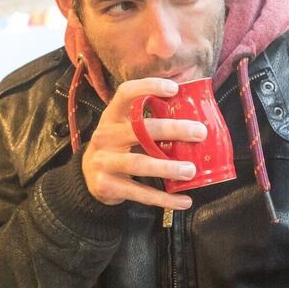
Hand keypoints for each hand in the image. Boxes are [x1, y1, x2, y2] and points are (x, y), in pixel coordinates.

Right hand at [82, 78, 205, 209]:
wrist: (88, 177)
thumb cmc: (117, 147)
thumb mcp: (124, 129)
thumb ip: (149, 124)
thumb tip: (194, 119)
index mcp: (112, 116)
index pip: (125, 93)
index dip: (148, 87)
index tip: (173, 89)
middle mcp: (105, 136)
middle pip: (139, 129)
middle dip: (172, 130)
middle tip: (199, 133)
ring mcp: (104, 162)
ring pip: (139, 163)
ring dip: (167, 167)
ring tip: (191, 171)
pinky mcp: (107, 186)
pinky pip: (139, 193)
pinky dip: (164, 198)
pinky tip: (184, 201)